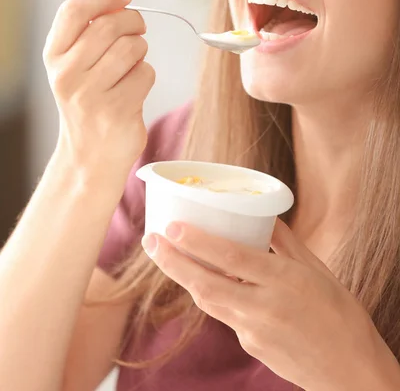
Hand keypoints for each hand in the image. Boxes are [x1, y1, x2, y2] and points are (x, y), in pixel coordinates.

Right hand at [43, 0, 155, 189]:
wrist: (90, 155)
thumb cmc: (89, 98)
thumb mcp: (81, 57)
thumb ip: (96, 16)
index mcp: (53, 55)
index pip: (75, 9)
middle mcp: (66, 74)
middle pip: (112, 25)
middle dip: (133, 22)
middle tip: (136, 31)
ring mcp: (90, 95)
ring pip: (134, 48)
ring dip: (141, 52)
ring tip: (131, 64)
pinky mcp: (117, 111)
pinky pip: (146, 73)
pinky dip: (146, 76)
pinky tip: (134, 89)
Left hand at [142, 218, 387, 389]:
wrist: (349, 370)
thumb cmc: (339, 314)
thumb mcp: (316, 269)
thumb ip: (285, 242)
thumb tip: (263, 217)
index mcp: (283, 282)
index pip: (231, 259)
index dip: (198, 243)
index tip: (172, 227)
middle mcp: (263, 308)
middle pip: (206, 284)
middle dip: (172, 262)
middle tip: (150, 240)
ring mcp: (254, 332)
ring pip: (209, 301)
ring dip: (185, 277)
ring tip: (166, 254)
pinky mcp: (250, 346)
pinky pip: (226, 315)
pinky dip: (216, 295)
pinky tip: (213, 281)